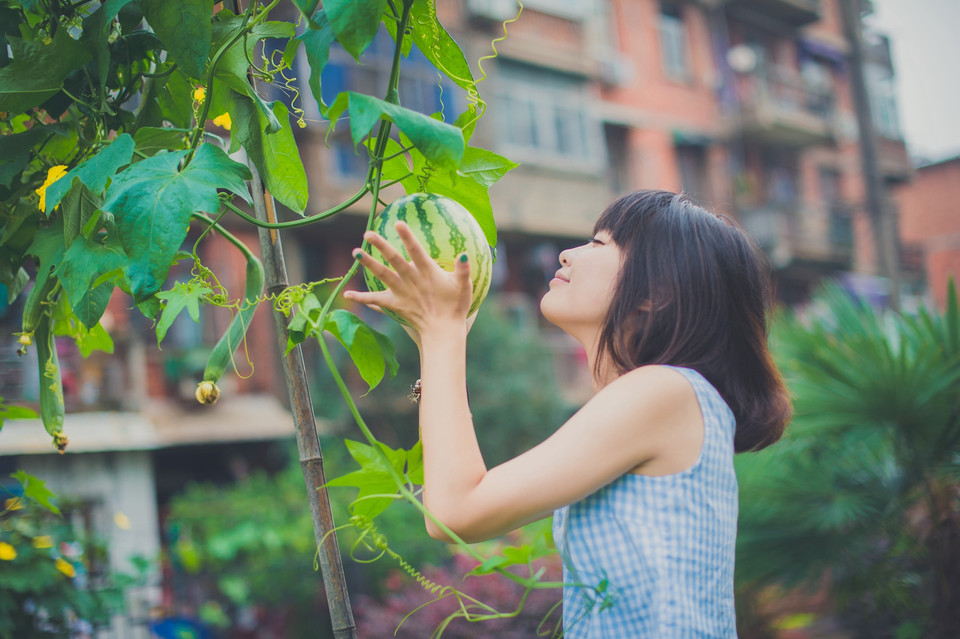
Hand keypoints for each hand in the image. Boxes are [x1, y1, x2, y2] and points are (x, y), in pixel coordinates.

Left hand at [343, 221, 473, 334]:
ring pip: (382, 275)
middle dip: (381, 245)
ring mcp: (401, 292)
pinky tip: (347, 294)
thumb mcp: (464, 286)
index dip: (407, 237)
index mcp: (427, 272)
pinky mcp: (395, 304)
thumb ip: (463, 269)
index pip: (416, 250)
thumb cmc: (455, 307)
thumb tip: (463, 253)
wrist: (443, 332)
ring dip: (368, 264)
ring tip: (355, 252)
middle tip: (368, 233)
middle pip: (394, 259)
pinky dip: (361, 298)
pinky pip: (376, 300)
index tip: (398, 223)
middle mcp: (411, 280)